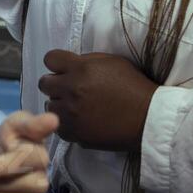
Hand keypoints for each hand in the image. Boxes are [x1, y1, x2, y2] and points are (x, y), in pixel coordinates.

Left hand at [38, 49, 157, 150]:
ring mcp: (71, 113)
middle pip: (44, 83)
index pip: (50, 59)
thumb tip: (69, 65)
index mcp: (80, 68)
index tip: (64, 69)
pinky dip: (66, 123)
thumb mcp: (112, 62)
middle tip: (69, 89)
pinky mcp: (75, 133)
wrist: (148, 118)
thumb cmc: (133, 86)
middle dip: (55, 84)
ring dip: (59, 104)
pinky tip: (79, 120)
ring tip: (76, 107)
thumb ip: (86, 61)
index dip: (56, 64)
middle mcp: (71, 89)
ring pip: (48, 106)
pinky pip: (58, 126)